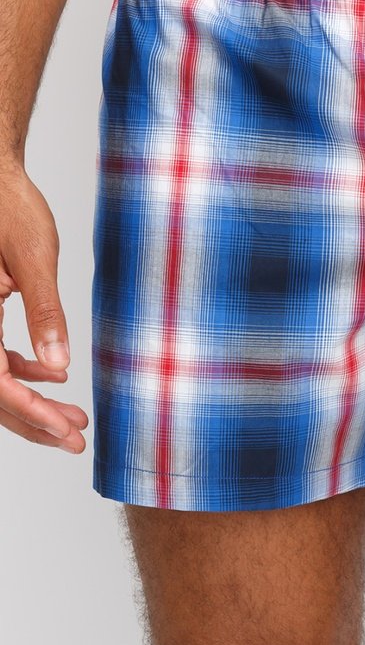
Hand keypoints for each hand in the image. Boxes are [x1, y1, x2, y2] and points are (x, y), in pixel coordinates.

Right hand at [0, 163, 87, 452]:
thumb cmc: (9, 205)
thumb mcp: (34, 258)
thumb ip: (45, 312)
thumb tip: (60, 365)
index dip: (30, 412)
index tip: (66, 431)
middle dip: (34, 420)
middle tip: (76, 439)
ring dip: (32, 401)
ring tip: (74, 418)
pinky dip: (24, 372)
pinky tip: (55, 376)